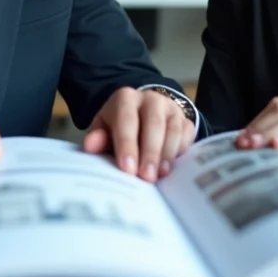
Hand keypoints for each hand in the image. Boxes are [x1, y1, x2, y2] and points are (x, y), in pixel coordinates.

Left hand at [81, 87, 195, 182]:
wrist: (143, 112)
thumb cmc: (120, 126)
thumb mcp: (104, 127)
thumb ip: (97, 137)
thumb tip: (90, 147)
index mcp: (126, 98)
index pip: (127, 119)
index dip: (127, 144)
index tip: (127, 168)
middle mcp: (151, 99)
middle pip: (154, 124)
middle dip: (150, 152)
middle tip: (147, 177)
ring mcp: (171, 108)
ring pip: (173, 129)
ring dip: (167, 154)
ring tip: (161, 175)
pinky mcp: (186, 120)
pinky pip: (187, 135)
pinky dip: (181, 151)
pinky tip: (174, 168)